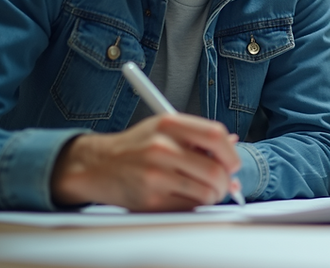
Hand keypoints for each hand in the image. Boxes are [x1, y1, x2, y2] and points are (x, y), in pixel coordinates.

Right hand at [50, 114, 241, 210]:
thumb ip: (197, 134)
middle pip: (215, 169)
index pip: (215, 135)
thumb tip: (233, 143)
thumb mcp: (164, 128)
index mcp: (169, 123)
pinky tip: (188, 197)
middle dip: (226, 181)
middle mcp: (162, 147)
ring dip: (213, 196)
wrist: (96, 165)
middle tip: (225, 183)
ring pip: (206, 192)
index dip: (231, 152)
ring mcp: (155, 174)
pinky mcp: (150, 198)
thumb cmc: (136, 146)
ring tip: (206, 191)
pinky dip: (196, 205)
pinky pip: (189, 206)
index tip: (233, 162)